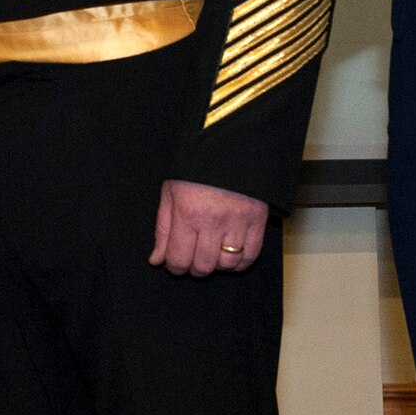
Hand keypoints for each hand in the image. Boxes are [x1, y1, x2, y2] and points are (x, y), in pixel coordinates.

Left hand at [150, 179, 269, 275]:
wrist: (229, 146)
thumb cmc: (195, 169)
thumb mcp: (170, 192)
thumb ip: (163, 229)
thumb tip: (157, 260)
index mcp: (187, 213)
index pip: (179, 259)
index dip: (175, 267)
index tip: (175, 262)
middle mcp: (212, 221)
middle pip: (203, 266)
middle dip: (194, 268)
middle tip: (193, 257)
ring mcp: (237, 222)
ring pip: (227, 264)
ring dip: (217, 266)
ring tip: (212, 254)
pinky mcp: (258, 221)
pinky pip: (251, 256)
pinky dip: (240, 263)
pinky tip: (231, 255)